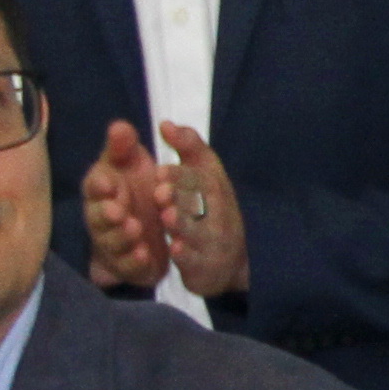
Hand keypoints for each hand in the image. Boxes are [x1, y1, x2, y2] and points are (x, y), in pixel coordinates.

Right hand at [82, 120, 171, 289]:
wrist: (154, 225)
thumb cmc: (136, 186)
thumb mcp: (133, 162)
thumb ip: (125, 146)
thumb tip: (120, 125)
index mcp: (103, 189)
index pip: (95, 185)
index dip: (100, 185)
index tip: (110, 182)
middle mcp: (103, 216)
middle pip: (98, 216)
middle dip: (107, 214)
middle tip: (119, 210)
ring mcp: (113, 242)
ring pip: (112, 241)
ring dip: (121, 236)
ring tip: (135, 229)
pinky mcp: (127, 264)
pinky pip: (127, 265)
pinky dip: (134, 260)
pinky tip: (144, 255)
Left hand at [156, 121, 246, 297]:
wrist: (229, 258)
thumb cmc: (211, 207)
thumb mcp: (205, 172)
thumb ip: (187, 146)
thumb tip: (165, 123)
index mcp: (214, 186)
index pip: (202, 177)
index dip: (181, 175)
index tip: (159, 170)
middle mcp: (218, 212)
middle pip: (202, 203)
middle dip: (182, 197)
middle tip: (159, 192)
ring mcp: (215, 240)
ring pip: (200, 231)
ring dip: (184, 224)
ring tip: (168, 217)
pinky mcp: (207, 266)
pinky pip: (199, 261)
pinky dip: (188, 257)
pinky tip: (176, 251)